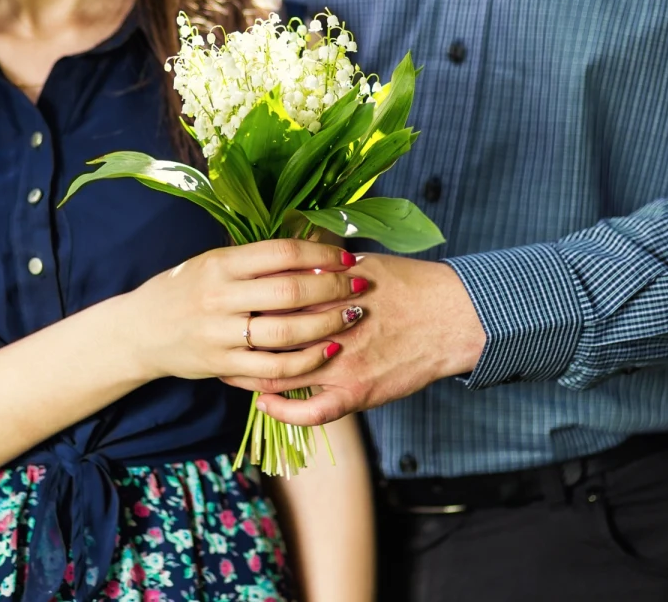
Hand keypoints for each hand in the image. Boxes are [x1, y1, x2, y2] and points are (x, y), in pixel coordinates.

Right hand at [118, 239, 369, 381]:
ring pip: (285, 333)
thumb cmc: (184, 290)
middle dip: (333, 289)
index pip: (281, 253)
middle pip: (290, 292)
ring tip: (351, 317)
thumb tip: (313, 247)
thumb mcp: (212, 262)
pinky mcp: (222, 365)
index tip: (346, 256)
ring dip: (326, 325)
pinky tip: (327, 351)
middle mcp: (219, 296)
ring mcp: (220, 334)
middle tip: (360, 286)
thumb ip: (256, 259)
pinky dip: (305, 362)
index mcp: (220, 263)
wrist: (140, 331)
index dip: (321, 253)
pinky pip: (273, 368)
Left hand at [222, 254, 486, 425]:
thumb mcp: (364, 263)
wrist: (453, 316)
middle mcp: (328, 328)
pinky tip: (266, 406)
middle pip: (265, 337)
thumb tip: (296, 255)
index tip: (225, 306)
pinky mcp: (357, 392)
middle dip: (236, 341)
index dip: (241, 305)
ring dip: (251, 376)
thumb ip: (326, 265)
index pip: (267, 299)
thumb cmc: (410, 285)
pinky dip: (284, 411)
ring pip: (280, 375)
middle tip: (215, 343)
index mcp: (326, 292)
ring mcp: (341, 364)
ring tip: (231, 373)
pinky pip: (311, 412)